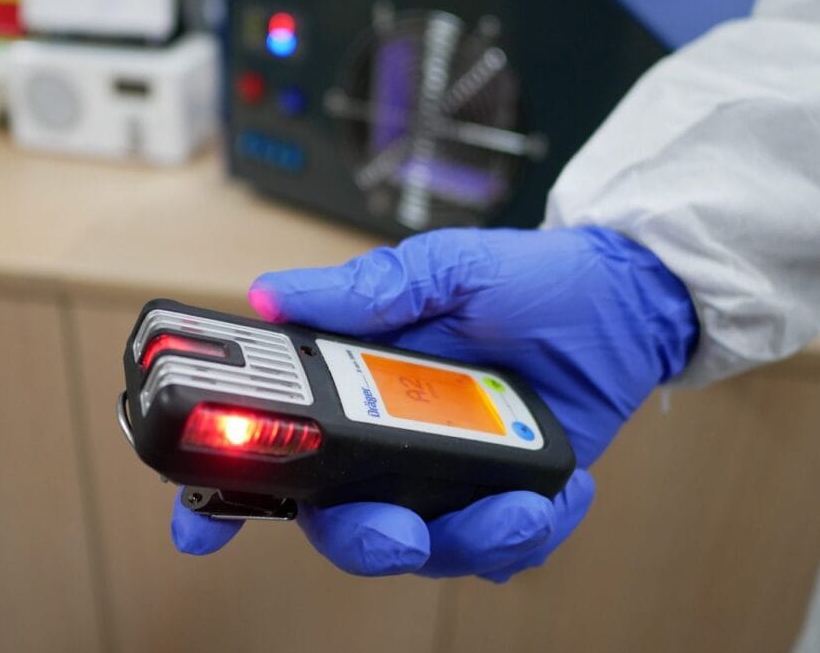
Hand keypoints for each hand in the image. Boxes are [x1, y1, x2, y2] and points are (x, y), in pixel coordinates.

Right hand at [170, 227, 696, 580]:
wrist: (618, 300)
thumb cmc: (527, 279)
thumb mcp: (447, 269)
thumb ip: (368, 287)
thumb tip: (272, 294)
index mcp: (355, 385)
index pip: (274, 447)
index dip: (225, 494)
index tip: (201, 526)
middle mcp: (390, 442)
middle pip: (339, 522)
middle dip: (363, 539)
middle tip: (401, 527)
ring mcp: (447, 476)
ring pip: (423, 550)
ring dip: (465, 541)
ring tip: (517, 504)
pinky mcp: (508, 497)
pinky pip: (501, 550)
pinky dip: (528, 535)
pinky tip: (556, 494)